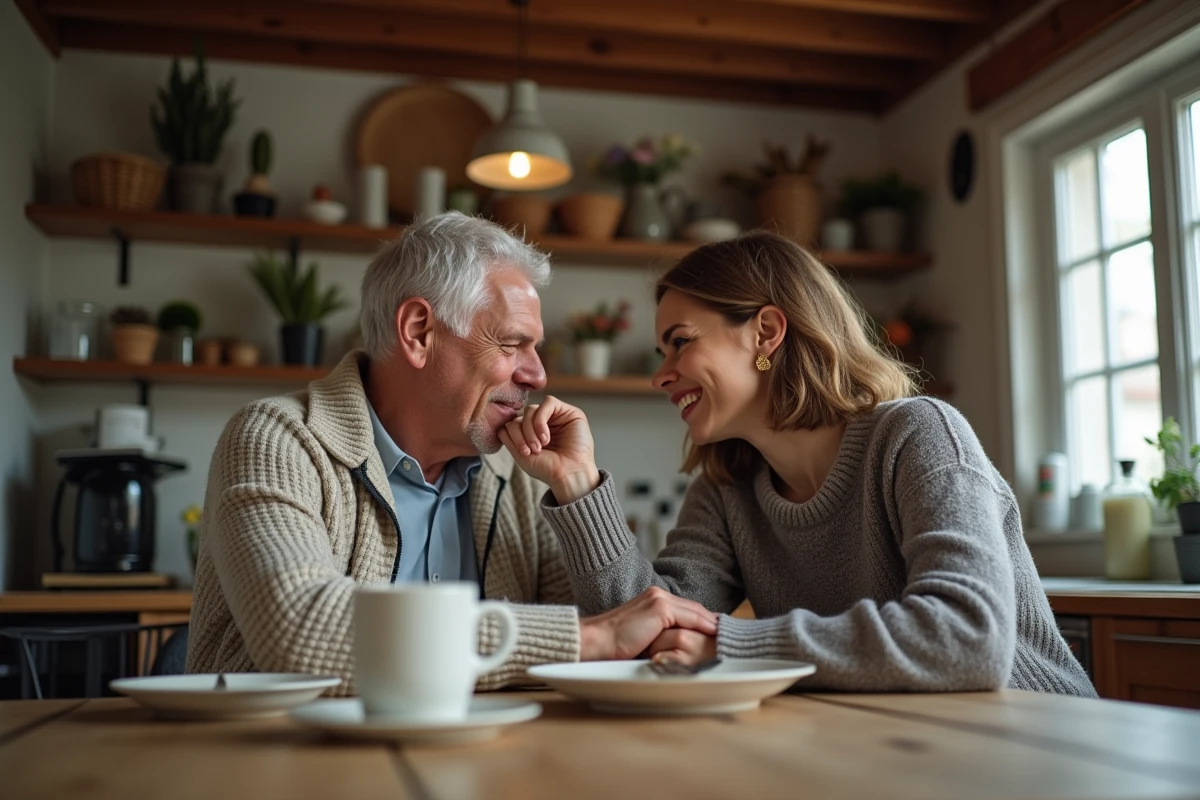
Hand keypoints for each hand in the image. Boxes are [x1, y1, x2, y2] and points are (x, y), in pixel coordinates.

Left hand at [498, 396, 599, 503]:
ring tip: (540, 446)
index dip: (513, 434)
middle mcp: (543, 422)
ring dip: (531, 428)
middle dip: (522, 433)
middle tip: (532, 450)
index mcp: (531, 432)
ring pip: (531, 409)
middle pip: (521, 415)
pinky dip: (541, 420)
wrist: (569, 475)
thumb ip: (509, 439)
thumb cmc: (548, 469)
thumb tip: (501, 425)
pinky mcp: (569, 411)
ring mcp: (556, 416)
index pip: (513, 423)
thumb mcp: (521, 455)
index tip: (523, 453)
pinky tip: (546, 437)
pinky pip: (548, 403)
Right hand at [579, 587, 717, 661]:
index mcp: (652, 600)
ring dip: (712, 624)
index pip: (686, 610)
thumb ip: (661, 634)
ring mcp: (658, 600)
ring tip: (728, 636)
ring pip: (695, 612)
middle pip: (694, 609)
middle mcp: (657, 595)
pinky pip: (690, 617)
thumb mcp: (643, 637)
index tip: (719, 632)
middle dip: (712, 622)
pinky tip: (716, 633)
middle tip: (730, 634)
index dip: (704, 621)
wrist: (596, 642)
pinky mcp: (659, 609)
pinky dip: (705, 625)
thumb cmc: (614, 645)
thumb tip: (683, 645)